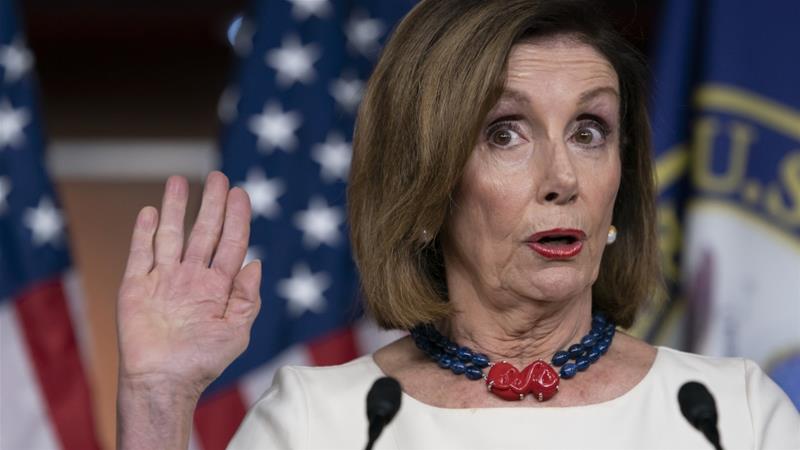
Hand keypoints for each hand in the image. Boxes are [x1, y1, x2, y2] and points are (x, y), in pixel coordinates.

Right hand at [117, 171, 260, 397]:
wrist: (162, 381)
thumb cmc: (203, 362)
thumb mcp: (237, 332)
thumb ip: (247, 298)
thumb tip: (256, 263)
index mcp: (218, 287)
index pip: (231, 243)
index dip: (237, 218)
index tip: (240, 193)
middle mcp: (192, 278)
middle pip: (203, 232)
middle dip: (211, 204)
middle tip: (217, 176)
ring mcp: (164, 280)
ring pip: (171, 235)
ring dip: (175, 208)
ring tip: (179, 181)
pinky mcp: (136, 287)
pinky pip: (141, 253)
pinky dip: (144, 231)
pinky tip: (151, 210)